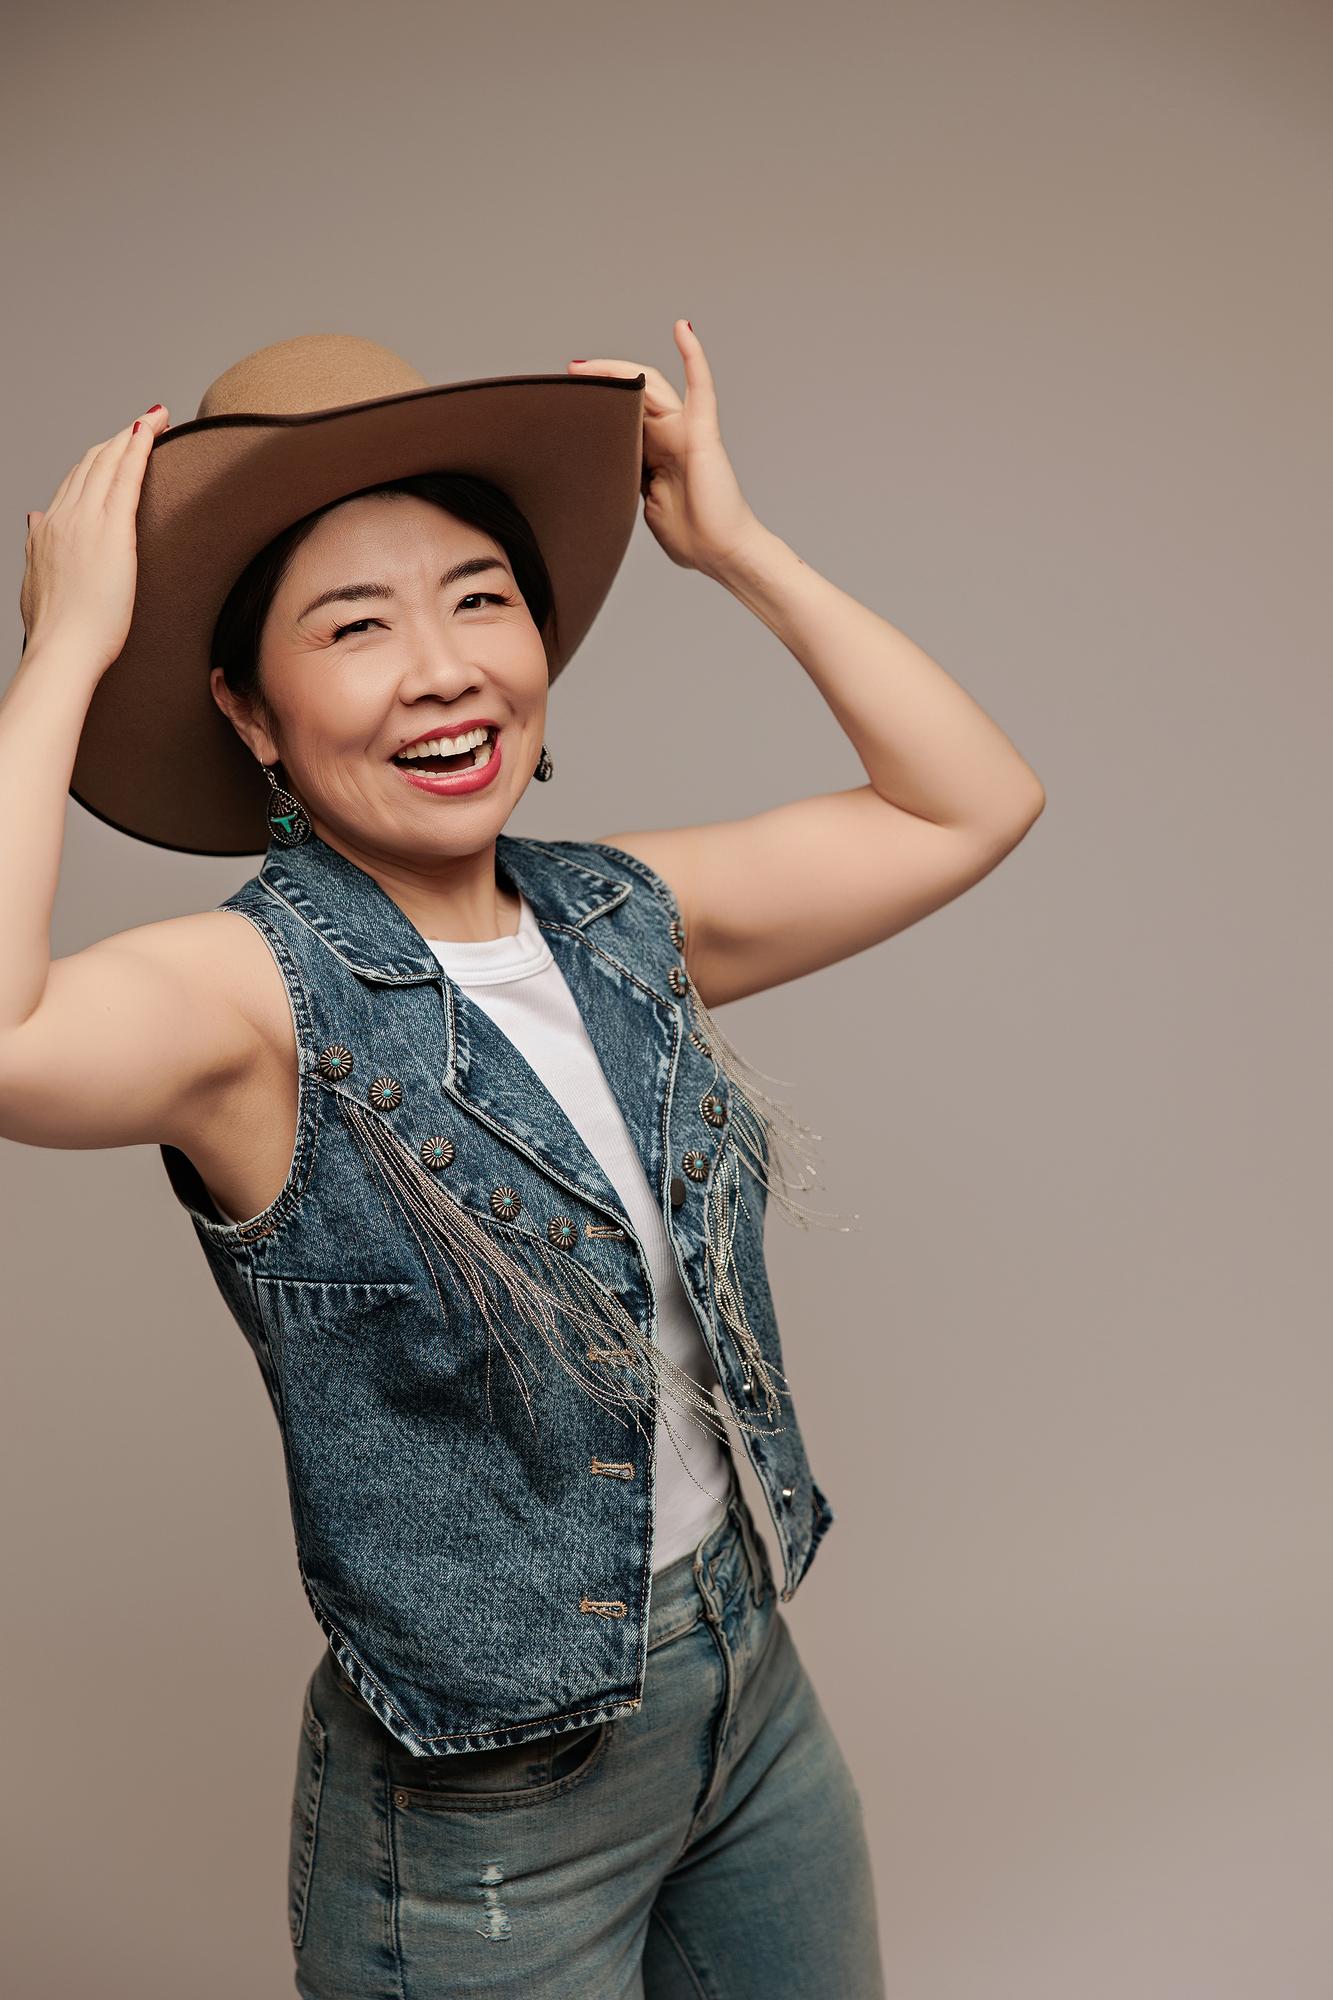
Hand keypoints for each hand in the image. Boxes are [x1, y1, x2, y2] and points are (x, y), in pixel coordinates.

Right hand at [20, 403, 170, 674]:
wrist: (62, 648)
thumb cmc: (56, 630)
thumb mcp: (36, 580)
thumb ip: (38, 548)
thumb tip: (34, 519)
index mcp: (47, 529)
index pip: (74, 482)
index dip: (97, 460)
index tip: (115, 446)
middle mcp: (64, 516)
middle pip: (92, 464)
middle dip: (119, 439)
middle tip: (146, 422)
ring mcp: (86, 520)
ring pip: (109, 462)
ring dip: (134, 435)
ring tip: (156, 418)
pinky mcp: (112, 530)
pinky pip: (127, 477)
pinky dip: (140, 447)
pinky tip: (152, 429)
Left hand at [569, 321, 761, 578]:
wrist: (721, 553)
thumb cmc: (691, 537)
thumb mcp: (641, 505)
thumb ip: (625, 482)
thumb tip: (598, 477)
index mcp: (653, 453)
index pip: (622, 415)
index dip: (598, 404)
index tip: (567, 399)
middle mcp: (669, 435)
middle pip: (632, 394)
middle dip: (600, 382)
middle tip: (570, 375)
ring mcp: (686, 430)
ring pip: (652, 385)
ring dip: (619, 371)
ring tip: (586, 367)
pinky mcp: (703, 432)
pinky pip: (701, 387)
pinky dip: (694, 356)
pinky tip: (683, 329)